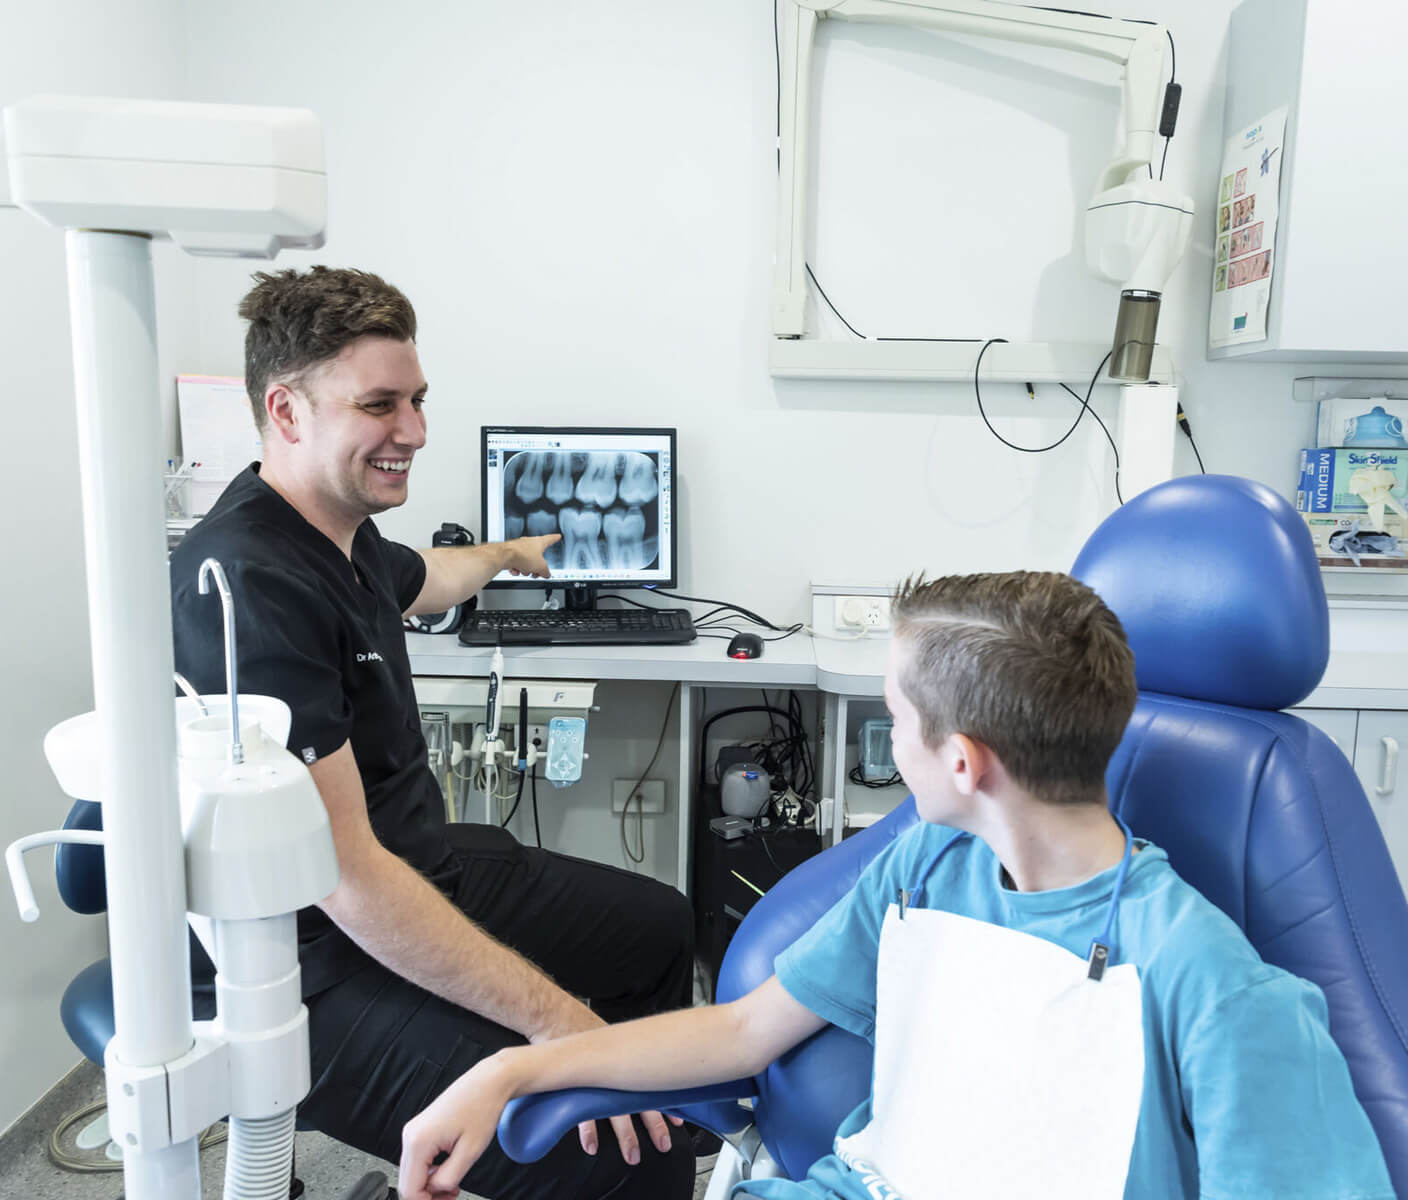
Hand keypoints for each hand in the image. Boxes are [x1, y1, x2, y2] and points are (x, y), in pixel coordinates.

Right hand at [399, 1060, 511, 1199]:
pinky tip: (448, 1173)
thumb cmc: (482, 1109)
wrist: (488, 1082)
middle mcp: (410, 1135)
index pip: (410, 1190)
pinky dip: (430, 1172)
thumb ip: (448, 1179)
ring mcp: (413, 1131)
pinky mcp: (420, 1130)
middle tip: (452, 1198)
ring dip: (430, 1185)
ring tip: (454, 1187)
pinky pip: (418, 1161)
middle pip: (407, 1183)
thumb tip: (435, 1190)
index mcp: (418, 1141)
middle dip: (428, 1196)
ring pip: (412, 1174)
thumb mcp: (470, 1152)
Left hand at [504, 533, 559, 578]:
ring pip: (526, 561)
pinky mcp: (510, 552)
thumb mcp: (541, 567)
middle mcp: (529, 543)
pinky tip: (515, 571)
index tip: (558, 536)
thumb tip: (546, 574)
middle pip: (537, 556)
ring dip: (526, 569)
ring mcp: (519, 547)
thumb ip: (546, 571)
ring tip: (524, 571)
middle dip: (536, 566)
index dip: (555, 538)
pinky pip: (516, 562)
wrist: (504, 556)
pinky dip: (516, 568)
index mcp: (539, 542)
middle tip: (536, 572)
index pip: (550, 539)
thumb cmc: (522, 555)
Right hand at [532, 1005, 682, 1163]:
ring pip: (617, 1112)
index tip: (678, 1121)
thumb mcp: (607, 1036)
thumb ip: (620, 1052)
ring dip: (627, 1136)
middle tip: (664, 1145)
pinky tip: (592, 1146)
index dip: (666, 1102)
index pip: (654, 1083)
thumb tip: (634, 1066)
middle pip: (641, 1100)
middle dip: (654, 1125)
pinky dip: (589, 1131)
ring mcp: (596, 1079)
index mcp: (625, 1058)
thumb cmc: (579, 1023)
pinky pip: (582, 1113)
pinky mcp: (574, 1086)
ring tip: (633, 1156)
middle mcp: (615, 1070)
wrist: (553, 1014)